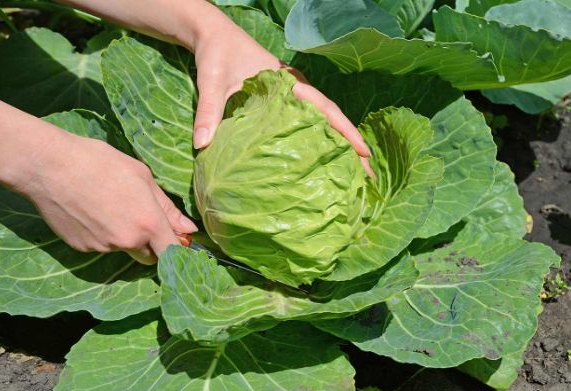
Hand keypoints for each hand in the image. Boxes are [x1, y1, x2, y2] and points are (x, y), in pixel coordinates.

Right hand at [19, 131, 197, 264]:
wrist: (49, 165)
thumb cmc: (99, 162)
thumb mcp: (142, 176)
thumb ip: (167, 207)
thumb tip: (188, 229)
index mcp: (148, 223)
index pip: (172, 252)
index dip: (177, 250)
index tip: (177, 243)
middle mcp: (128, 241)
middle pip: (150, 257)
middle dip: (152, 245)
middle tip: (142, 220)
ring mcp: (103, 247)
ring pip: (124, 249)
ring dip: (124, 236)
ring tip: (109, 206)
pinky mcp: (82, 247)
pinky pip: (101, 245)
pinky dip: (101, 234)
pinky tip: (90, 210)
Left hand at [190, 20, 373, 176]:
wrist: (212, 35)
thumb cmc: (216, 55)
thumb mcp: (212, 81)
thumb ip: (209, 112)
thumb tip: (202, 145)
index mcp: (288, 83)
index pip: (325, 108)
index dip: (346, 131)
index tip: (364, 152)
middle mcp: (297, 89)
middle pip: (332, 119)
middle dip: (352, 145)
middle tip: (369, 175)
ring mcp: (292, 96)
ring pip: (324, 121)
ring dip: (340, 144)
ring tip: (354, 173)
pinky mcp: (284, 103)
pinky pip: (310, 122)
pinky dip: (323, 139)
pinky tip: (325, 160)